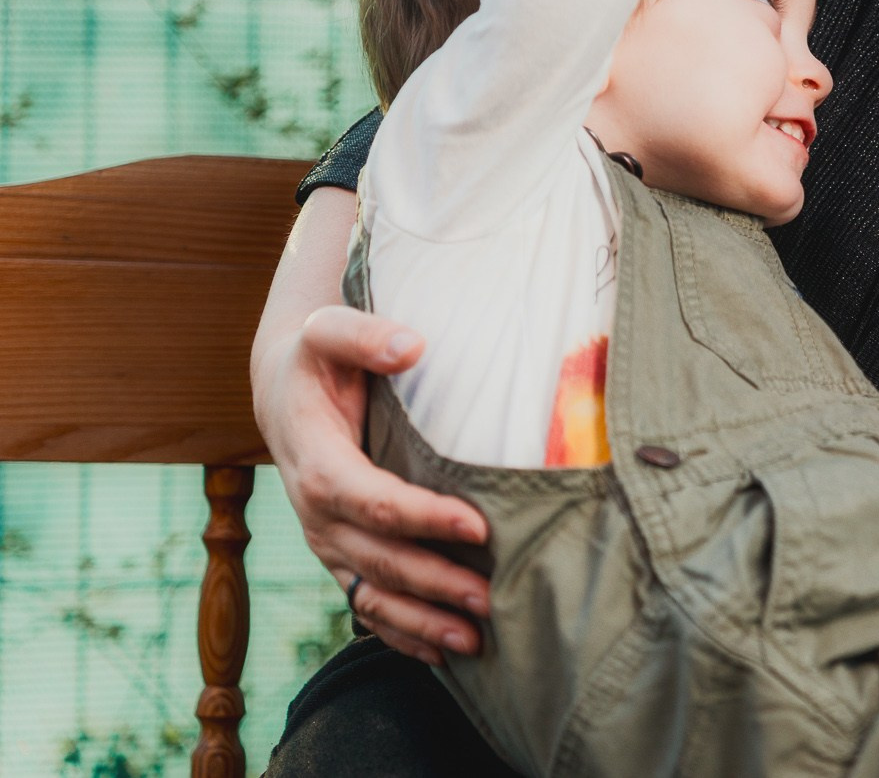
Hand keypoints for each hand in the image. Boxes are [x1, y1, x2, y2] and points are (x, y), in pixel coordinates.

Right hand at [254, 302, 490, 664]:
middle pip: (375, 558)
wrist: (284, 389)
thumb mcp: (329, 329)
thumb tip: (410, 346)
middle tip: (489, 597)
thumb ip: (365, 335)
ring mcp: (326, 539)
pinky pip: (364, 604)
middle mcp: (316, 512)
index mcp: (316, 460)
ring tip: (474, 642)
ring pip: (370, 594)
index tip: (476, 525)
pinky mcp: (340, 554)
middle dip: (433, 583)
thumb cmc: (316, 357)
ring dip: (421, 622)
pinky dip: (400, 633)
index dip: (421, 516)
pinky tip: (441, 653)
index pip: (369, 499)